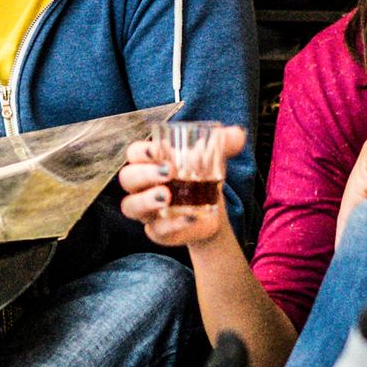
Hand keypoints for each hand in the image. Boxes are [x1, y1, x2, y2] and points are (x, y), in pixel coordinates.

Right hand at [117, 125, 245, 247]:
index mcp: (150, 162)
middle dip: (144, 174)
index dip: (140, 151)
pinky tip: (190, 217)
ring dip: (146, 200)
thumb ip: (225, 143)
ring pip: (131, 206)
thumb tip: (238, 135)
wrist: (212, 208)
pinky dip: (172, 224)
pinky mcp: (157, 231)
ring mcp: (147, 210)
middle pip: (128, 178)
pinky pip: (156, 230)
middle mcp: (142, 186)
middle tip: (169, 172)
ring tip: (167, 197)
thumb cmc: (203, 175)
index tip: (156, 150)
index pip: (133, 154)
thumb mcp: (214, 157)